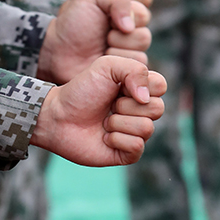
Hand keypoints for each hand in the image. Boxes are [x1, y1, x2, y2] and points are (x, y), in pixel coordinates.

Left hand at [31, 55, 165, 165]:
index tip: (119, 85)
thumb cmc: (82, 89)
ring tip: (104, 120)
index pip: (161, 86)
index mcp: (139, 88)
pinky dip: (116, 139)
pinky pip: (137, 146)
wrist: (59, 115)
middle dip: (127, 104)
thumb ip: (133, 69)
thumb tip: (146, 98)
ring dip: (118, 122)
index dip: (141, 84)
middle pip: (157, 108)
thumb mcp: (105, 66)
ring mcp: (135, 133)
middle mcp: (140, 111)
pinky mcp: (128, 153)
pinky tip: (104, 136)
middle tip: (109, 104)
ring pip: (147, 128)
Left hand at [37, 0, 150, 84]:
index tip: (107, 18)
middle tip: (104, 36)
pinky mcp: (125, 74)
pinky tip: (104, 60)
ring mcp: (128, 55)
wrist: (59, 51)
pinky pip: (135, 71)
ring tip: (102, 49)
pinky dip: (119, 65)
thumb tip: (131, 26)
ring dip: (118, 51)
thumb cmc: (74, 21)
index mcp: (126, 13)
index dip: (127, 17)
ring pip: (140, 55)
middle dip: (121, 36)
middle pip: (144, 36)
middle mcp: (130, 34)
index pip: (143, 14)